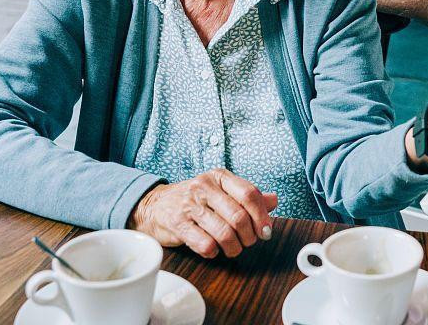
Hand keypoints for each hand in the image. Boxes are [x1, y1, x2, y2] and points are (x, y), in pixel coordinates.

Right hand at [128, 169, 278, 257]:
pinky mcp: (177, 224)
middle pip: (239, 216)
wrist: (154, 206)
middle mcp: (204, 187)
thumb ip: (247, 196)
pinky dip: (214, 251)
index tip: (266, 230)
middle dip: (249, 236)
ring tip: (233, 248)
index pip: (249, 194)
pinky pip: (205, 244)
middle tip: (248, 242)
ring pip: (224, 233)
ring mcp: (189, 205)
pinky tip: (213, 248)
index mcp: (219, 177)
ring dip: (234, 247)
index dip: (262, 216)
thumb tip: (273, 201)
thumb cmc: (194, 200)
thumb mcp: (221, 191)